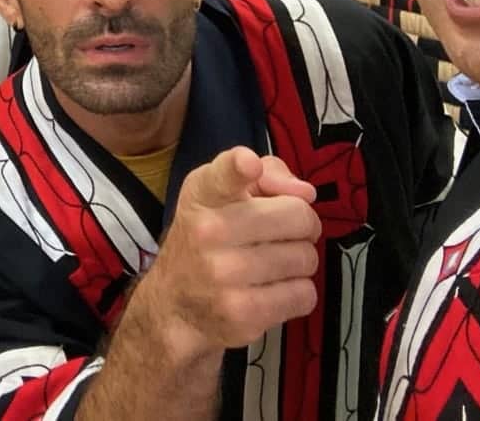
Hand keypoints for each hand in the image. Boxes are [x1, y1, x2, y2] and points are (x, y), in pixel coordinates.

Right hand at [136, 147, 321, 355]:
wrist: (174, 305)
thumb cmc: (207, 240)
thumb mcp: (222, 195)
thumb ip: (268, 176)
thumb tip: (305, 193)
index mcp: (203, 195)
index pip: (223, 175)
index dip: (240, 166)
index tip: (248, 165)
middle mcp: (208, 231)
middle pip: (298, 217)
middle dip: (303, 226)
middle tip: (285, 235)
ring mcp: (224, 275)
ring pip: (305, 259)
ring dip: (299, 262)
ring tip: (274, 265)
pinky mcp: (242, 313)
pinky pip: (304, 294)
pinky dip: (297, 293)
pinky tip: (272, 291)